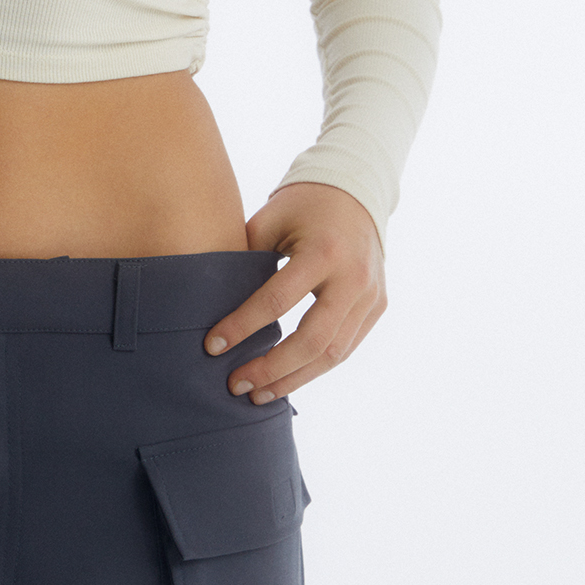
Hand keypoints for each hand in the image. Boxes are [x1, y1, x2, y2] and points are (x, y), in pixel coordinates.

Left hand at [203, 182, 385, 401]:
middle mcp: (354, 277)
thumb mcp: (270, 220)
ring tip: (258, 394)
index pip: (278, 300)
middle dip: (271, 368)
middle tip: (235, 386)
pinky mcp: (377, 307)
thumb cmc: (301, 205)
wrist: (355, 189)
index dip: (242, 327)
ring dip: (293, 379)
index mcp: (323, 251)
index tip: (211, 346)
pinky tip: (286, 380)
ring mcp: (371, 295)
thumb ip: (245, 260)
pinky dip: (315, 368)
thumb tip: (208, 306)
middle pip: (313, 340)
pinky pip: (346, 348)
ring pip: (333, 354)